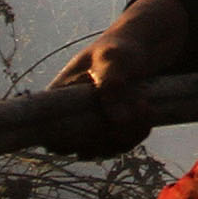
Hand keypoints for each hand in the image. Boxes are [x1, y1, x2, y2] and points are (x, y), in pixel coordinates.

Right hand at [46, 0, 189, 155]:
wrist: (138, 52)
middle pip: (80, 146)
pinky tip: (148, 114)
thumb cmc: (118, 49)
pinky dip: (136, 134)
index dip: (66, 140)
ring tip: (145, 106)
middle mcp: (71, 116)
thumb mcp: (114, 58)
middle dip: (109, 136)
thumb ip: (112, 83)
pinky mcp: (110, 133)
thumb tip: (117, 121)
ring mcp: (90, 127)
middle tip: (135, 108)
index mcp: (59, 97)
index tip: (96, 129)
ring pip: (103, 149)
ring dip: (127, 135)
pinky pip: (120, 145)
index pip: (50, 132)